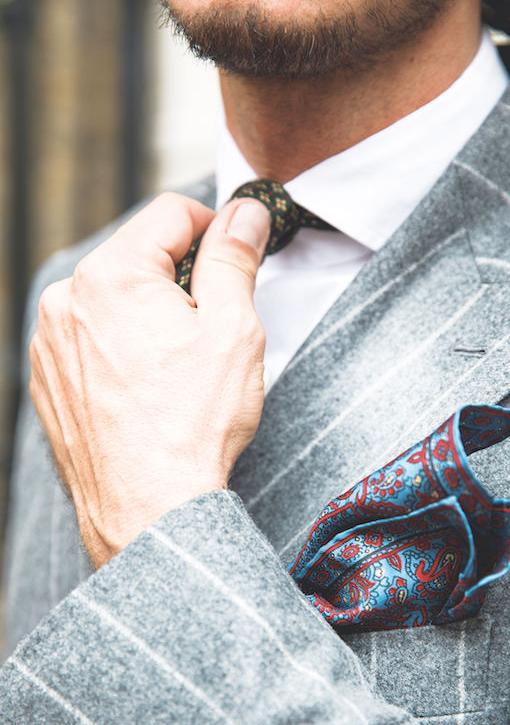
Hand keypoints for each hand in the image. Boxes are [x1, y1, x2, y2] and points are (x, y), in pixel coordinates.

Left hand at [29, 193, 270, 567]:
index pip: (170, 214)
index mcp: (110, 275)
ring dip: (148, 315)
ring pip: (112, 299)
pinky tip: (147, 390)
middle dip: (180, 280)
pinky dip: (120, 349)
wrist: (149, 510)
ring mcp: (50, 343)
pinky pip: (90, 339)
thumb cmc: (192, 426)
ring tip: (176, 370)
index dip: (215, 228)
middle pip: (138, 257)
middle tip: (210, 332)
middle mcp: (66, 301)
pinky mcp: (48, 380)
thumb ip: (234, 258)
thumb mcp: (232, 330)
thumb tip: (244, 214)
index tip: (236, 258)